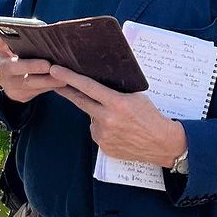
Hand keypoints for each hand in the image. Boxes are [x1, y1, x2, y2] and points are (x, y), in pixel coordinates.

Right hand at [0, 32, 60, 102]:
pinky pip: (36, 92)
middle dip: (32, 66)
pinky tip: (62, 83)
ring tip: (62, 77)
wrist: (11, 80)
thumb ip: (23, 38)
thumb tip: (42, 28)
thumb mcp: (16, 46)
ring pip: (28, 83)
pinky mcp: (19, 95)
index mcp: (1, 50)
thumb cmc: (21, 55)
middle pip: (14, 66)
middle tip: (48, 65)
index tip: (9, 35)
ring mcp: (9, 83)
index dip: (2, 38)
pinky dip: (49, 88)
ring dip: (47, 81)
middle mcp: (2, 67)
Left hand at [49, 65, 185, 165]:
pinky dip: (102, 127)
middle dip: (66, 90)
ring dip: (96, 113)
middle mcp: (107, 119)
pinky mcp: (103, 146)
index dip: (69, 77)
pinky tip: (118, 129)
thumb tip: (96, 85)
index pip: (87, 87)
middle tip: (55, 81)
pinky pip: (97, 131)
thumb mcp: (135, 97)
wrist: (161, 143)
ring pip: (91, 117)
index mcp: (116, 103)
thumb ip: (114, 92)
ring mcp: (104, 135)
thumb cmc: (150, 116)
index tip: (54, 70)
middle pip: (80, 101)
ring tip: (117, 118)